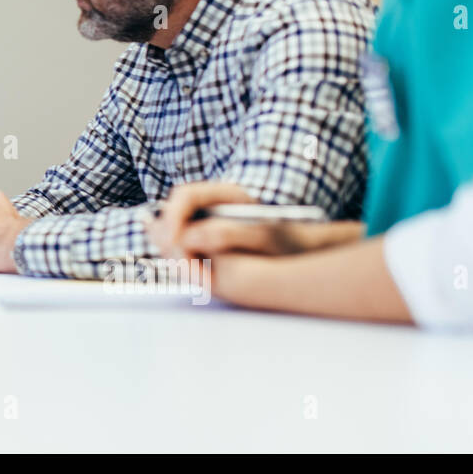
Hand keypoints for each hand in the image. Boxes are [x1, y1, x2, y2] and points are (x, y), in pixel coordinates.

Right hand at [153, 181, 361, 258]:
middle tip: (186, 270)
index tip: (176, 243)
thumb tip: (189, 237)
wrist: (303, 257)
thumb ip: (226, 233)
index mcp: (223, 195)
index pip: (184, 196)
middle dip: (170, 242)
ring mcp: (202, 226)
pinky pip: (178, 251)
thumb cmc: (289, 242)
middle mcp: (208, 208)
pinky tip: (198, 278)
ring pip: (170, 235)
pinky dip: (182, 264)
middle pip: (171, 216)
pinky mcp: (201, 245)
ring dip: (174, 255)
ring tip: (197, 278)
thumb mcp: (263, 236)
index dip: (173, 217)